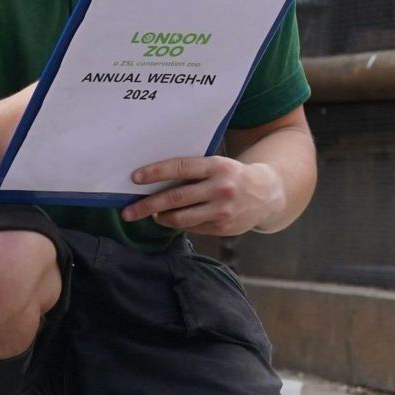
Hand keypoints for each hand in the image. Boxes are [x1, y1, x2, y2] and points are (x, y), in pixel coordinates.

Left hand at [121, 154, 286, 235]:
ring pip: (180, 218)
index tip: (135, 178)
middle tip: (127, 212)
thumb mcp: (216, 166)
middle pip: (175, 198)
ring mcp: (223, 210)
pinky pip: (191, 227)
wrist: (268, 193)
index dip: (155, 173)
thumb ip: (192, 172)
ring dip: (160, 217)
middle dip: (146, 205)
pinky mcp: (223, 228)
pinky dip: (178, 224)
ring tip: (151, 214)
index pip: (179, 168)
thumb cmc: (231, 176)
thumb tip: (152, 180)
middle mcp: (221, 188)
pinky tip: (172, 219)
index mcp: (217, 166)